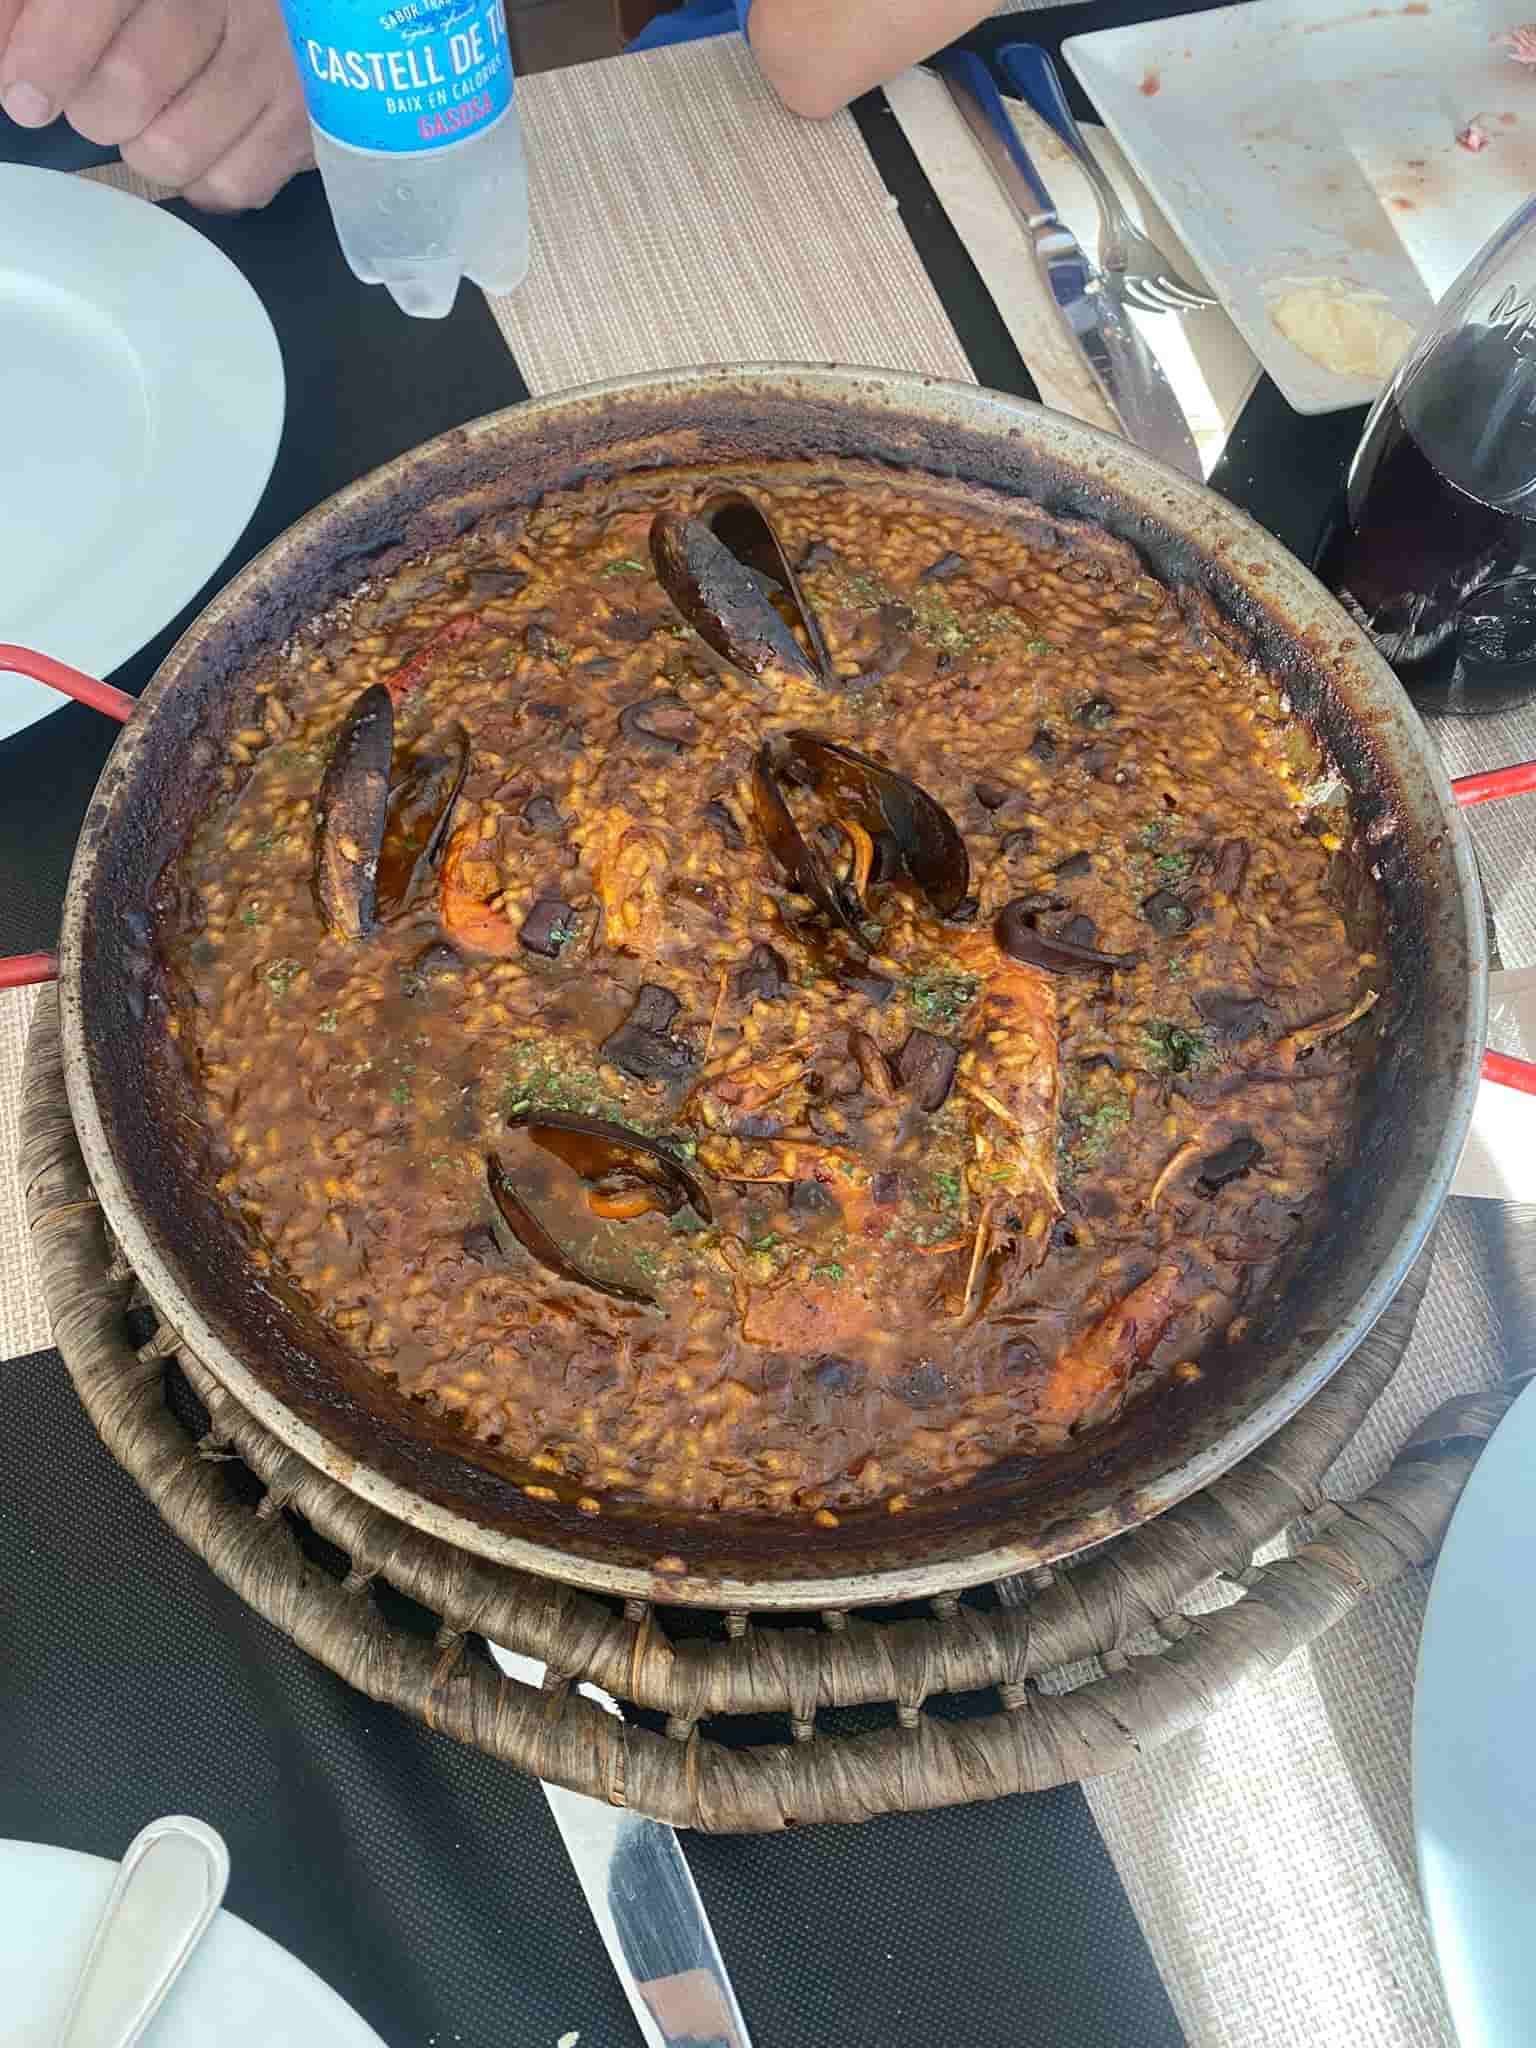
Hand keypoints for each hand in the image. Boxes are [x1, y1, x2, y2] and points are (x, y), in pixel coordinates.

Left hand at [0, 0, 312, 210]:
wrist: (306, 13)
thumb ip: (34, 2)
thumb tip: (2, 54)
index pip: (95, 2)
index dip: (50, 54)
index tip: (23, 92)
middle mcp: (232, 4)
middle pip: (129, 88)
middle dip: (94, 108)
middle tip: (101, 101)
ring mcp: (276, 68)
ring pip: (171, 151)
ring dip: (145, 148)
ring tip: (157, 119)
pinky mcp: (308, 127)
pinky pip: (229, 187)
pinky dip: (201, 179)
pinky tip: (204, 142)